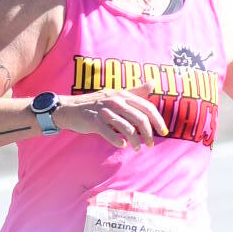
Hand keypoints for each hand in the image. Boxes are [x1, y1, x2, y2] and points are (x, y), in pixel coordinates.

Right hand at [53, 84, 169, 143]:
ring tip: (137, 148)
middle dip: (148, 133)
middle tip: (150, 144)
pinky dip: (117, 141)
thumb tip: (153, 83)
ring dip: (135, 141)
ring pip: (127, 128)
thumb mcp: (115, 94)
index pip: (147, 107)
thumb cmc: (95, 103)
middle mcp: (115, 101)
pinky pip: (109, 133)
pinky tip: (121, 145)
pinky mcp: (94, 121)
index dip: (158, 120)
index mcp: (123, 95)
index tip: (164, 131)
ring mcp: (104, 111)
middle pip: (140, 118)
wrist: (69, 108)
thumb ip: (135, 91)